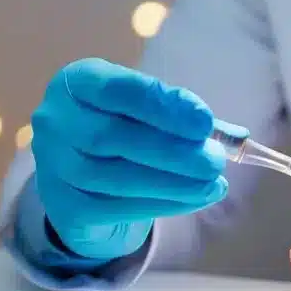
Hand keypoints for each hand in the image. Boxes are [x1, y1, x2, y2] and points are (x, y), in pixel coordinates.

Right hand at [30, 57, 230, 260]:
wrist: (81, 177)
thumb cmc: (124, 129)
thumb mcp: (147, 110)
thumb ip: (184, 118)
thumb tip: (236, 137)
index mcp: (77, 82)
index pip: (116, 89)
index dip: (162, 104)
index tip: (205, 120)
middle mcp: (55, 121)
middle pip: (112, 136)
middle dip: (172, 150)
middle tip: (216, 159)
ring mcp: (54, 167)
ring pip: (116, 177)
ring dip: (173, 182)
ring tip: (212, 182)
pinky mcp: (64, 208)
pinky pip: (117, 208)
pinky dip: (164, 204)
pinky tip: (195, 198)